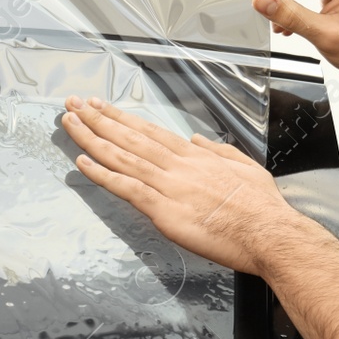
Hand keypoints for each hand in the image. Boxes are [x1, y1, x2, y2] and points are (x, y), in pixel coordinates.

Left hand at [59, 95, 299, 274]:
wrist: (269, 233)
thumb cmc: (262, 207)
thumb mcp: (245, 167)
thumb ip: (219, 152)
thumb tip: (200, 141)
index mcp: (196, 156)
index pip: (151, 132)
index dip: (123, 118)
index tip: (102, 106)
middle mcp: (179, 166)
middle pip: (130, 138)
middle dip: (99, 119)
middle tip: (74, 105)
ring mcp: (170, 187)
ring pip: (123, 157)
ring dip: (92, 138)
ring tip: (70, 124)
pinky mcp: (165, 211)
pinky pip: (127, 188)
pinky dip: (103, 174)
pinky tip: (83, 162)